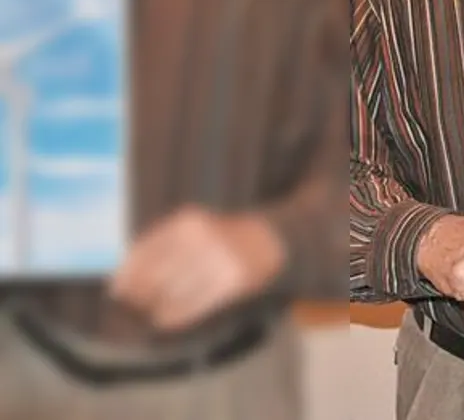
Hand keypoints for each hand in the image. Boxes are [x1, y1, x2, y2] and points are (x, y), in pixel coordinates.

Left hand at [109, 207, 285, 331]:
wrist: (268, 239)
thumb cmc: (219, 236)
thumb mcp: (191, 228)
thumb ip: (160, 246)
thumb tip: (123, 279)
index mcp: (186, 222)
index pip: (145, 251)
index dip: (127, 274)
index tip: (116, 291)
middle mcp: (202, 239)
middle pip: (157, 274)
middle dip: (139, 295)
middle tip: (131, 307)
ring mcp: (220, 260)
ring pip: (174, 292)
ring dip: (155, 308)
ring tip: (147, 314)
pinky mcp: (234, 281)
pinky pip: (195, 304)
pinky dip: (175, 315)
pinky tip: (165, 320)